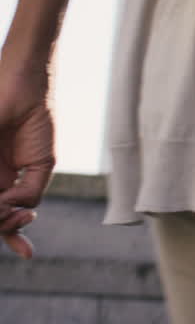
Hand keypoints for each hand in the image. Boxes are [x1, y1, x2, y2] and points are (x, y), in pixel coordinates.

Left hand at [0, 61, 54, 259]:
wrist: (28, 87)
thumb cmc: (38, 118)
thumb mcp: (43, 162)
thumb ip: (32, 189)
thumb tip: (20, 211)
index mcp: (7, 178)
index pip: (7, 213)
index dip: (14, 235)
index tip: (28, 254)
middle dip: (8, 226)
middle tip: (26, 218)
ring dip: (0, 216)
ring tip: (11, 207)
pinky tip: (5, 202)